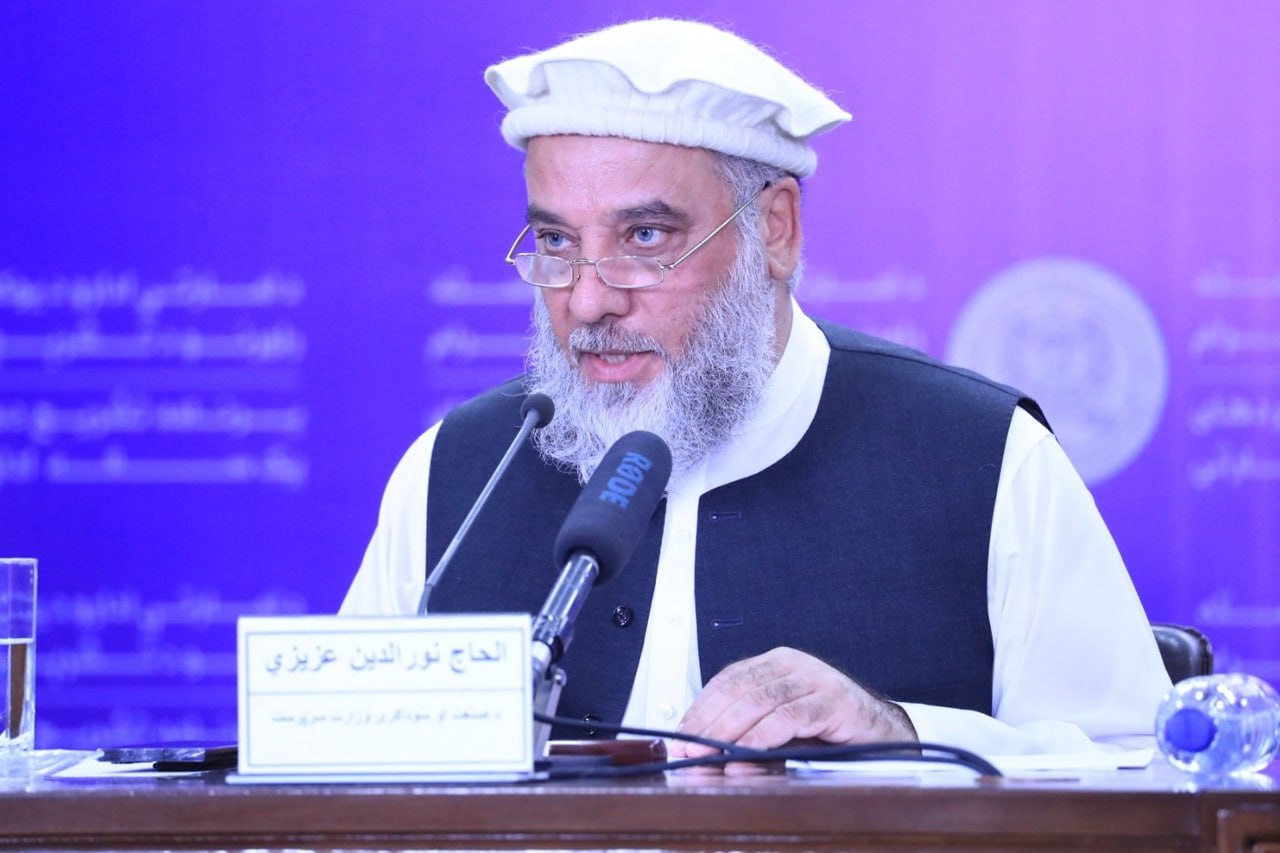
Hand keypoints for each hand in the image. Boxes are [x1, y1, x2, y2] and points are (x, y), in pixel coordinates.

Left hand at [669, 646, 917, 761]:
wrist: (882, 734)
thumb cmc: (827, 731)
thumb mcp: (781, 728)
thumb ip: (748, 734)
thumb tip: (707, 753)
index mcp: (775, 663)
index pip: (727, 681)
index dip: (700, 708)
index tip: (680, 737)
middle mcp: (793, 663)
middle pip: (739, 689)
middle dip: (709, 723)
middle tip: (688, 751)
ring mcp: (815, 678)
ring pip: (760, 700)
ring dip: (729, 731)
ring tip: (709, 754)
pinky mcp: (834, 701)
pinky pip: (789, 717)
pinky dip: (762, 736)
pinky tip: (745, 753)